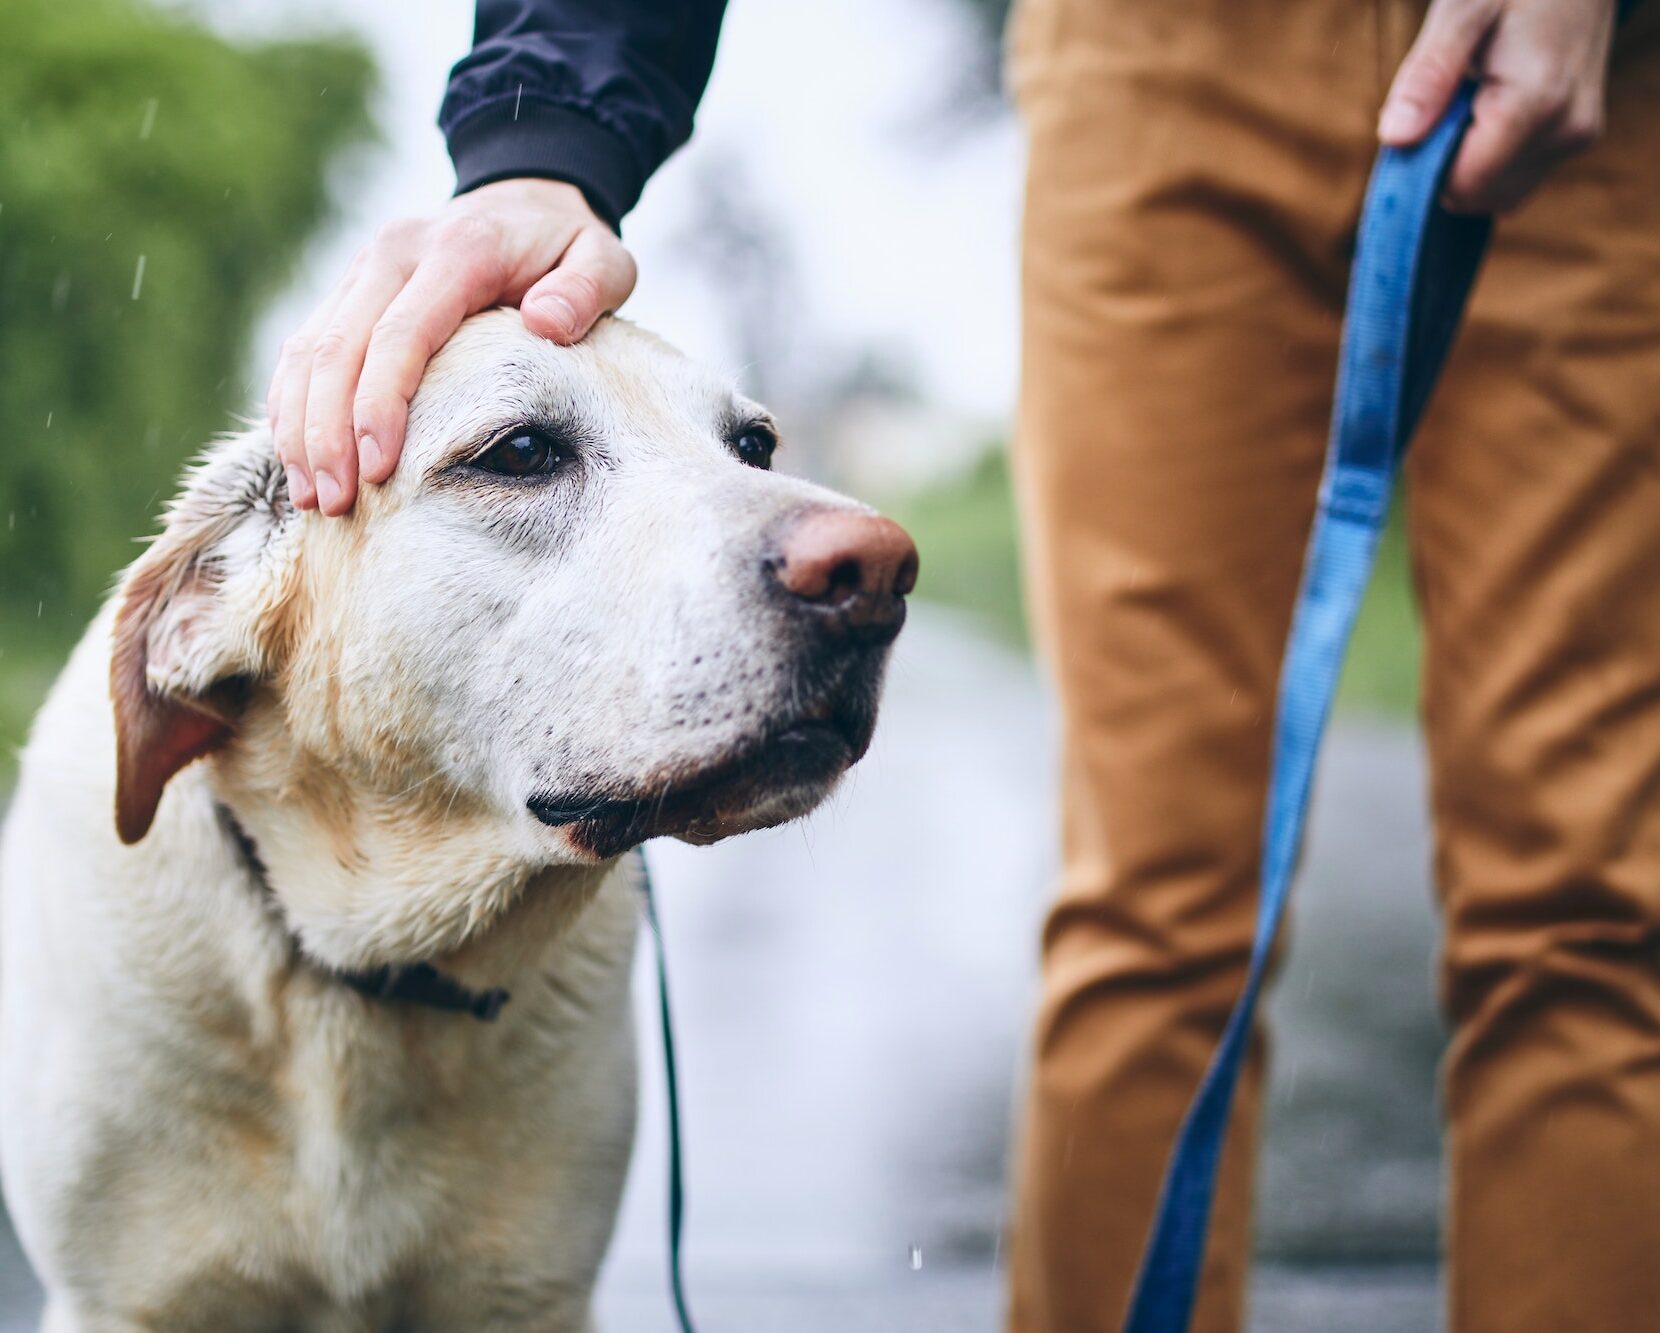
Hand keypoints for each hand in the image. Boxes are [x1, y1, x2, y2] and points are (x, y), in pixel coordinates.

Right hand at [268, 178, 635, 514]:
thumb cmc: (568, 246)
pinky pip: (305, 347)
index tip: (378, 469)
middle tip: (334, 503)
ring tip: (311, 498)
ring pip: (309, 349)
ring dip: (301, 426)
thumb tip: (547, 321)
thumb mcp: (603, 258)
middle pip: (338, 348)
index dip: (381, 403)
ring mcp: (365, 269)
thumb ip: (586, 289)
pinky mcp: (350, 289)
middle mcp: (396, 253)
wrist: (527, 198)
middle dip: (328, 431)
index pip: (402, 333)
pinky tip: (298, 460)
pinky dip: (293, 404)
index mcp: (458, 251)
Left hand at [1378, 0, 1616, 213]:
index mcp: (1536, 103)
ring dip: (1466, 162)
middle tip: (1443, 102)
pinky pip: (1515, 179)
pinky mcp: (1577, 140)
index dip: (1423, 164)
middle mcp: (1565, 131)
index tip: (1413, 120)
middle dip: (1443, 162)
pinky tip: (1488, 111)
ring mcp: (1576, 139)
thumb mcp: (1461, 10)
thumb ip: (1428, 75)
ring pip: (1494, 195)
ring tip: (1470, 99)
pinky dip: (1489, 159)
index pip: (1462, 184)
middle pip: (1475, 196)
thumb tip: (1395, 138)